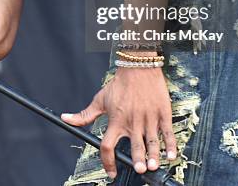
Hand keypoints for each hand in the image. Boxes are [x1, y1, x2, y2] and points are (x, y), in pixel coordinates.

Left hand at [61, 67, 176, 178]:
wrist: (138, 66)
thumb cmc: (118, 84)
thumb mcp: (100, 99)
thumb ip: (84, 115)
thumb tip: (66, 119)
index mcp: (116, 120)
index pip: (108, 145)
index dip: (108, 161)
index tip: (111, 172)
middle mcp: (132, 121)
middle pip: (134, 145)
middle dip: (137, 159)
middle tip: (140, 169)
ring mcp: (148, 117)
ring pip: (152, 141)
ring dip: (154, 155)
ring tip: (154, 165)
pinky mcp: (162, 113)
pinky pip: (167, 132)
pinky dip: (171, 145)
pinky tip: (171, 156)